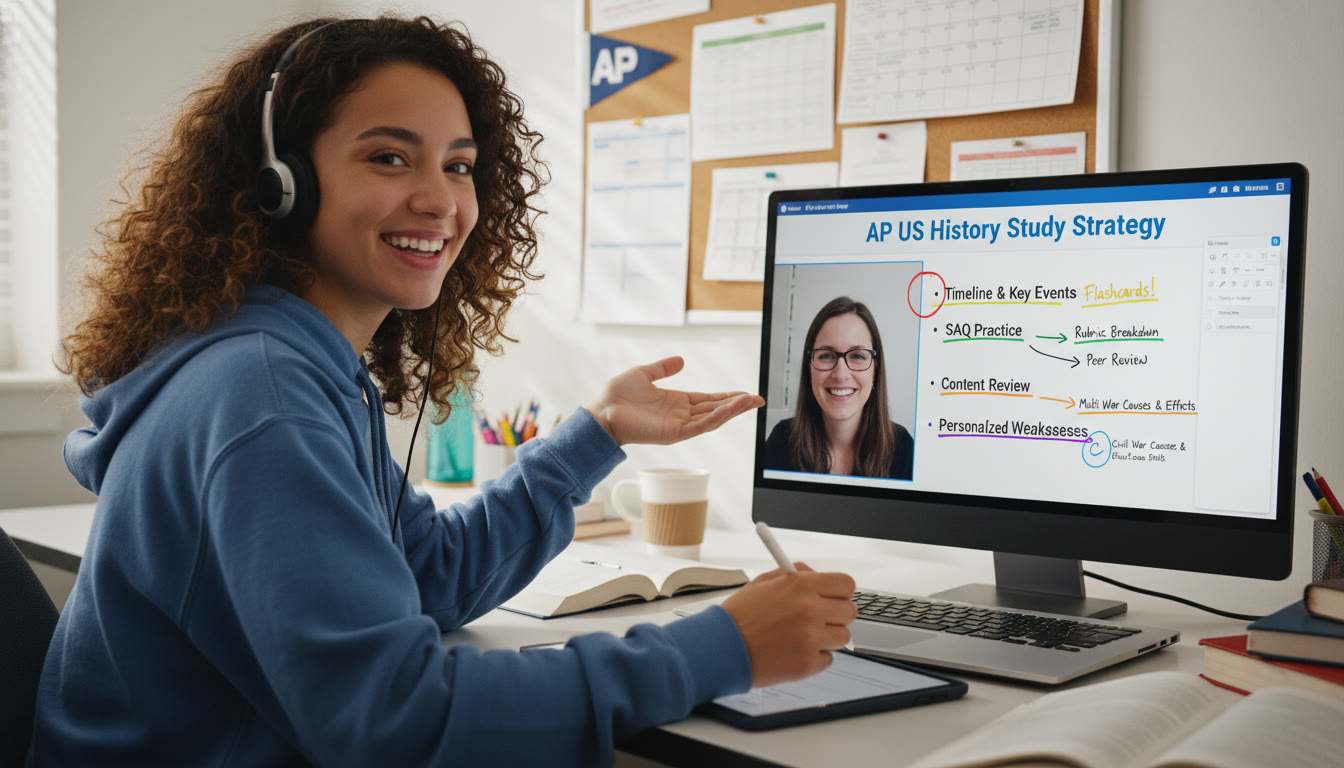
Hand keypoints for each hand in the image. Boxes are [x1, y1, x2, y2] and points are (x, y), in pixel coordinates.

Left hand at [584, 356, 764, 445]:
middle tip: (759, 399)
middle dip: (738, 405)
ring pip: (713, 418)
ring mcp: (679, 426)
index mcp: (677, 402)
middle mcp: (681, 415)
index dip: (728, 397)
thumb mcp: (644, 374)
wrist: (602, 411)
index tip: (746, 394)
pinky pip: (700, 426)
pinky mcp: (674, 434)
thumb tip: (681, 360)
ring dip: (733, 410)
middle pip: (716, 409)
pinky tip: (730, 409)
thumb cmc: (618, 396)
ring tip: (752, 402)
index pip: (709, 400)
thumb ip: (663, 368)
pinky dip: (717, 418)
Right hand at [720, 563, 857, 687]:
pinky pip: (828, 659)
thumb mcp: (765, 581)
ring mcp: (810, 639)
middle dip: (836, 615)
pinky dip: (814, 657)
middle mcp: (810, 610)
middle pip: (849, 612)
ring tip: (801, 637)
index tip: (835, 597)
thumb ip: (796, 574)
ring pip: (842, 637)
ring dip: (827, 638)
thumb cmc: (740, 615)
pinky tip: (793, 652)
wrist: (721, 648)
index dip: (841, 592)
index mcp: (801, 586)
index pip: (846, 584)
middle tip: (820, 619)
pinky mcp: (807, 664)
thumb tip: (818, 576)